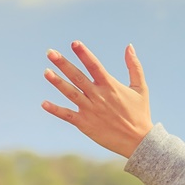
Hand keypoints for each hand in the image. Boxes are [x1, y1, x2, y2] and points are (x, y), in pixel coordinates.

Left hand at [41, 41, 152, 158]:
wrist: (138, 141)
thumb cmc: (140, 113)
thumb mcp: (141, 88)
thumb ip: (134, 66)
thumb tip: (129, 46)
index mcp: (111, 86)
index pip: (94, 66)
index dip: (84, 54)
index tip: (74, 43)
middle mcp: (99, 96)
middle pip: (77, 77)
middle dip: (63, 64)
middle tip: (50, 52)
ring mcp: (90, 110)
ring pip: (70, 93)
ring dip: (57, 82)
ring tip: (46, 72)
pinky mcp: (85, 124)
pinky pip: (68, 115)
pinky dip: (56, 110)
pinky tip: (44, 103)